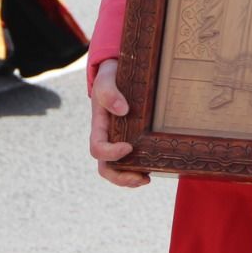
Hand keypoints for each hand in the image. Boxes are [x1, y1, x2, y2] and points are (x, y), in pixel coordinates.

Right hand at [89, 60, 149, 187]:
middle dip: (121, 177)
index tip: (128, 147)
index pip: (98, 149)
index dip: (111, 153)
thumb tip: (122, 110)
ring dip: (131, 179)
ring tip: (147, 178)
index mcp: (99, 127)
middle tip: (141, 178)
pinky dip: (140, 169)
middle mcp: (108, 138)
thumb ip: (109, 92)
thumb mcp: (106, 79)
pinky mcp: (132, 140)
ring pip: (118, 170)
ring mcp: (119, 141)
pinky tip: (153, 168)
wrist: (118, 73)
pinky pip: (132, 162)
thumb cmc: (110, 76)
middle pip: (106, 168)